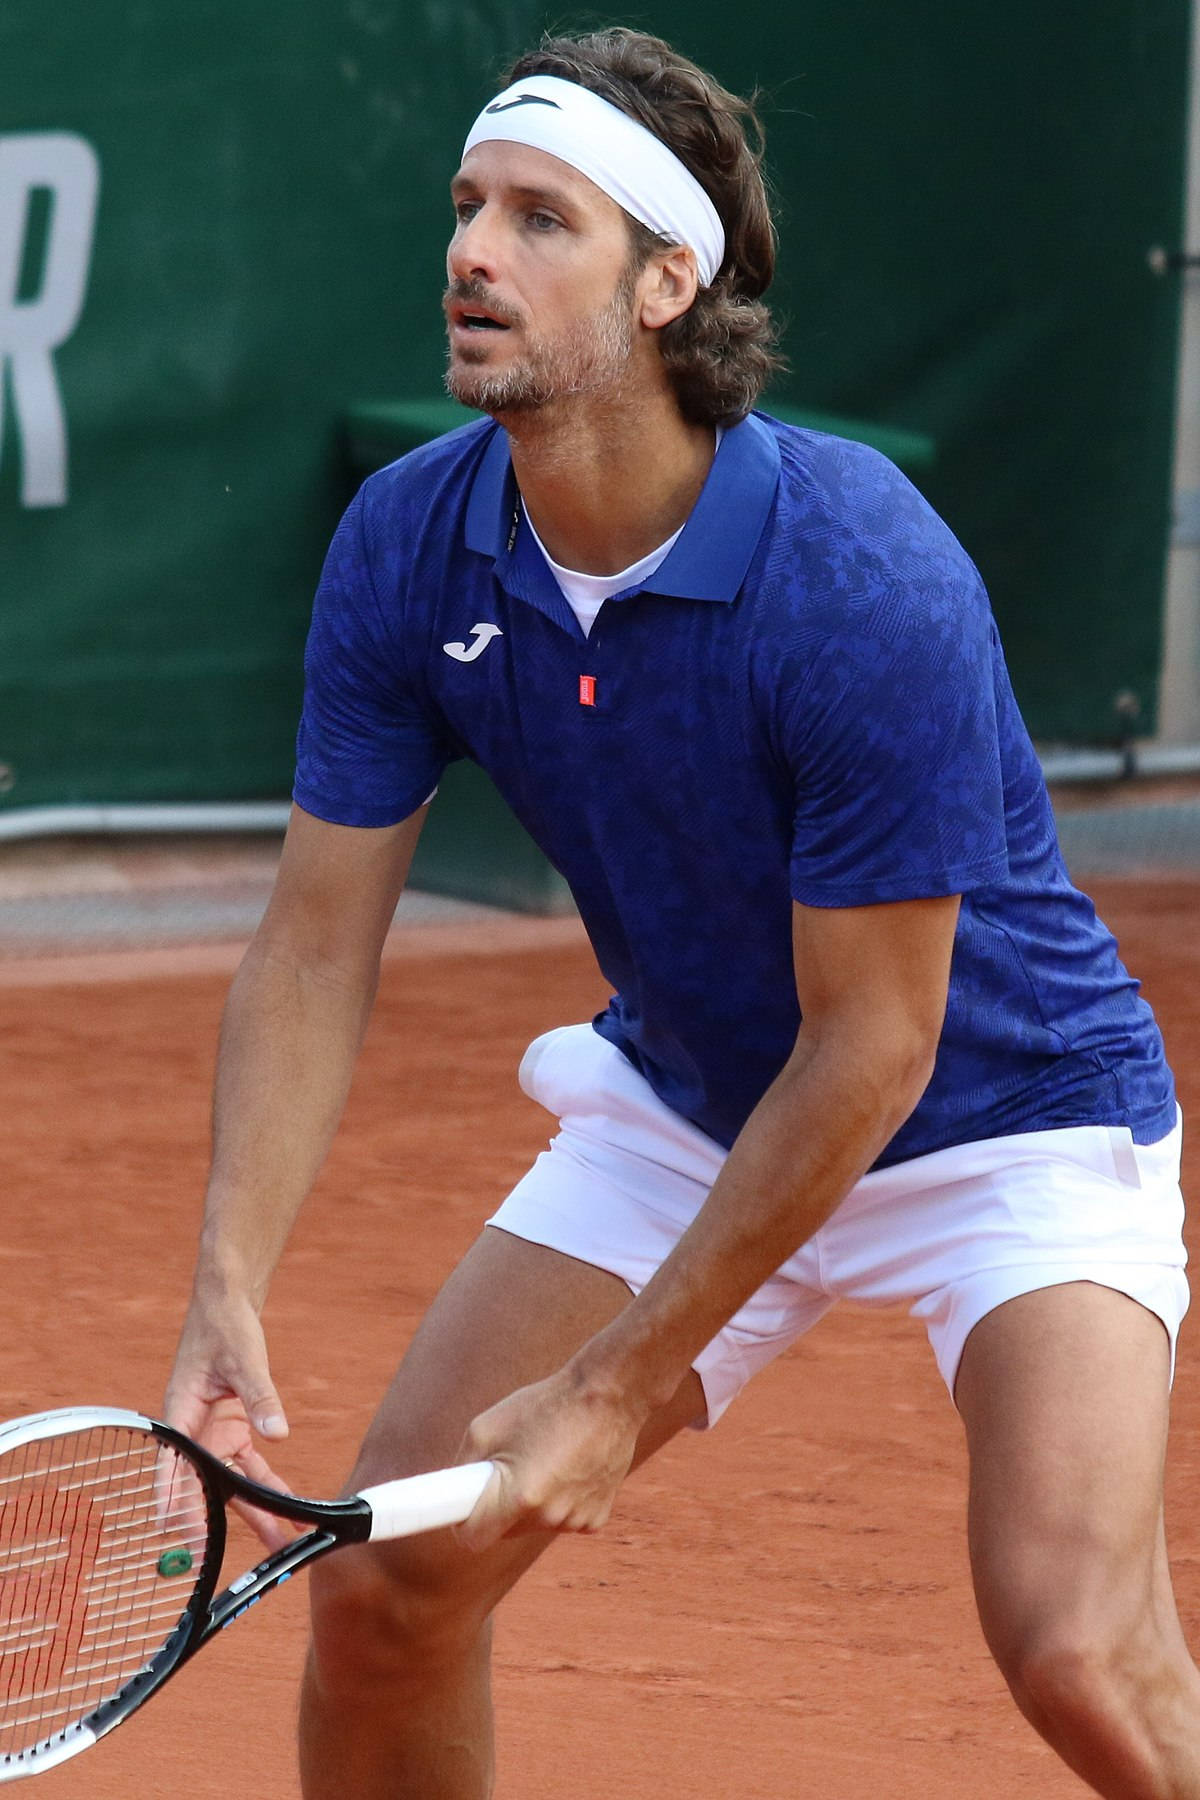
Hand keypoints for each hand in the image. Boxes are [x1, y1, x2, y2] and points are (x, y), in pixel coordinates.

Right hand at [163, 1282, 293, 1550]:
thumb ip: (260, 1394)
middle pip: (205, 1486)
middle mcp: (193, 1433)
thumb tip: (278, 1431)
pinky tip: (289, 1507)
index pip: (175, 1466)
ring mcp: (213, 1436)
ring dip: (255, 1512)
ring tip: (280, 1543)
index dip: (178, 1502)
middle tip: (229, 1559)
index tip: (183, 1534)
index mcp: (180, 1414)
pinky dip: (269, 1486)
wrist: (227, 1306)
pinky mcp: (233, 1432)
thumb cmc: (224, 1327)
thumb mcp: (244, 1357)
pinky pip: (252, 1467)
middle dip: (219, 1525)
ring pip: (233, 1485)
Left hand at [455, 1363, 645, 1552]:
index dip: (463, 1522)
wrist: (608, 1395)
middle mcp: (549, 1517)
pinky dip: (561, 1500)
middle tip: (509, 1467)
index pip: (473, 1538)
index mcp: (519, 1497)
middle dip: (499, 1506)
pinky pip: (563, 1519)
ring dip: (532, 1503)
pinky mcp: (596, 1518)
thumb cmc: (545, 1405)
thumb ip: (464, 1466)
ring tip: (546, 1458)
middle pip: (505, 1532)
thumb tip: (455, 1491)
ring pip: (535, 1525)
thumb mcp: (487, 1426)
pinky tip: (571, 1467)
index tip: (464, 1506)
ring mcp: (576, 1520)